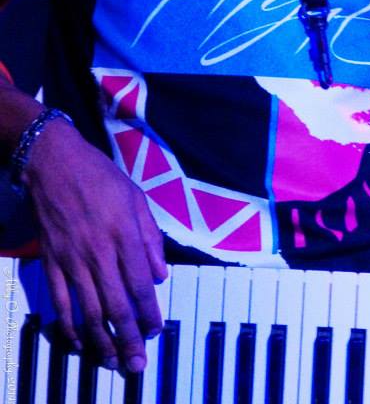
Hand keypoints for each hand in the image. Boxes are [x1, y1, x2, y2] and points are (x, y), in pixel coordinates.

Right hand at [21, 119, 167, 371]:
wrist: (54, 161)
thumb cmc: (100, 176)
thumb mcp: (136, 197)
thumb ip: (150, 237)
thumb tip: (160, 275)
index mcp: (125, 234)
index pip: (141, 285)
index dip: (150, 313)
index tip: (156, 330)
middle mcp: (100, 251)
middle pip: (117, 305)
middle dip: (130, 339)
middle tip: (138, 364)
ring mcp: (72, 259)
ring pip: (89, 311)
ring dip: (102, 341)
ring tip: (113, 361)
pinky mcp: (51, 261)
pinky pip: (60, 302)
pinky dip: (69, 326)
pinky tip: (78, 342)